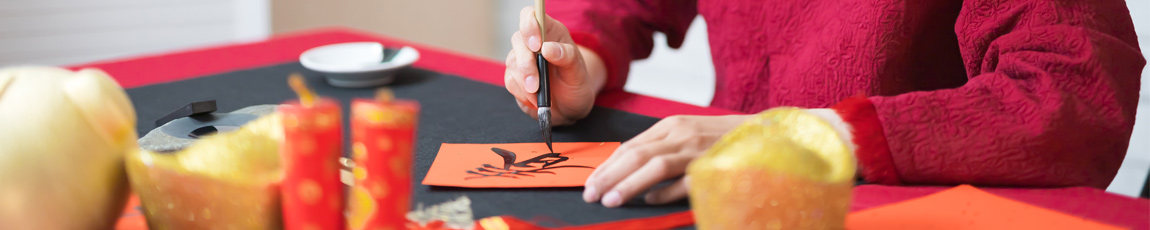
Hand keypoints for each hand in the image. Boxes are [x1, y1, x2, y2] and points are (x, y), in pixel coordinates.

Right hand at [504, 6, 606, 125]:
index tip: (536, 45)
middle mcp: (533, 43)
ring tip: (538, 95)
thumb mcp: (578, 71)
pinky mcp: (515, 78)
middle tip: (535, 84)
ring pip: (512, 63)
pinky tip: (535, 99)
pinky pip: (510, 82)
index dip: (529, 25)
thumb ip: (567, 57)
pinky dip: (522, 93)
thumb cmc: (576, 83)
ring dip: (524, 82)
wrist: (569, 107)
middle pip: (518, 40)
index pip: (531, 15)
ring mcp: (522, 60)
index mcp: (550, 32)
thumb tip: (547, 48)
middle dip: (526, 63)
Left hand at [582, 114, 752, 206]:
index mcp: (671, 126)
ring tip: (611, 199)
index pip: (630, 146)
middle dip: (609, 176)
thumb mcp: (685, 134)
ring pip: (656, 165)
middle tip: (591, 194)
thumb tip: (624, 167)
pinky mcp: (714, 165)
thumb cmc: (719, 138)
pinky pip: (685, 180)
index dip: (607, 166)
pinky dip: (666, 191)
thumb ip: (657, 147)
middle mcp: (681, 134)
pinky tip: (650, 200)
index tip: (590, 183)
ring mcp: (698, 149)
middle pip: (636, 155)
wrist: (763, 133)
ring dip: (630, 184)